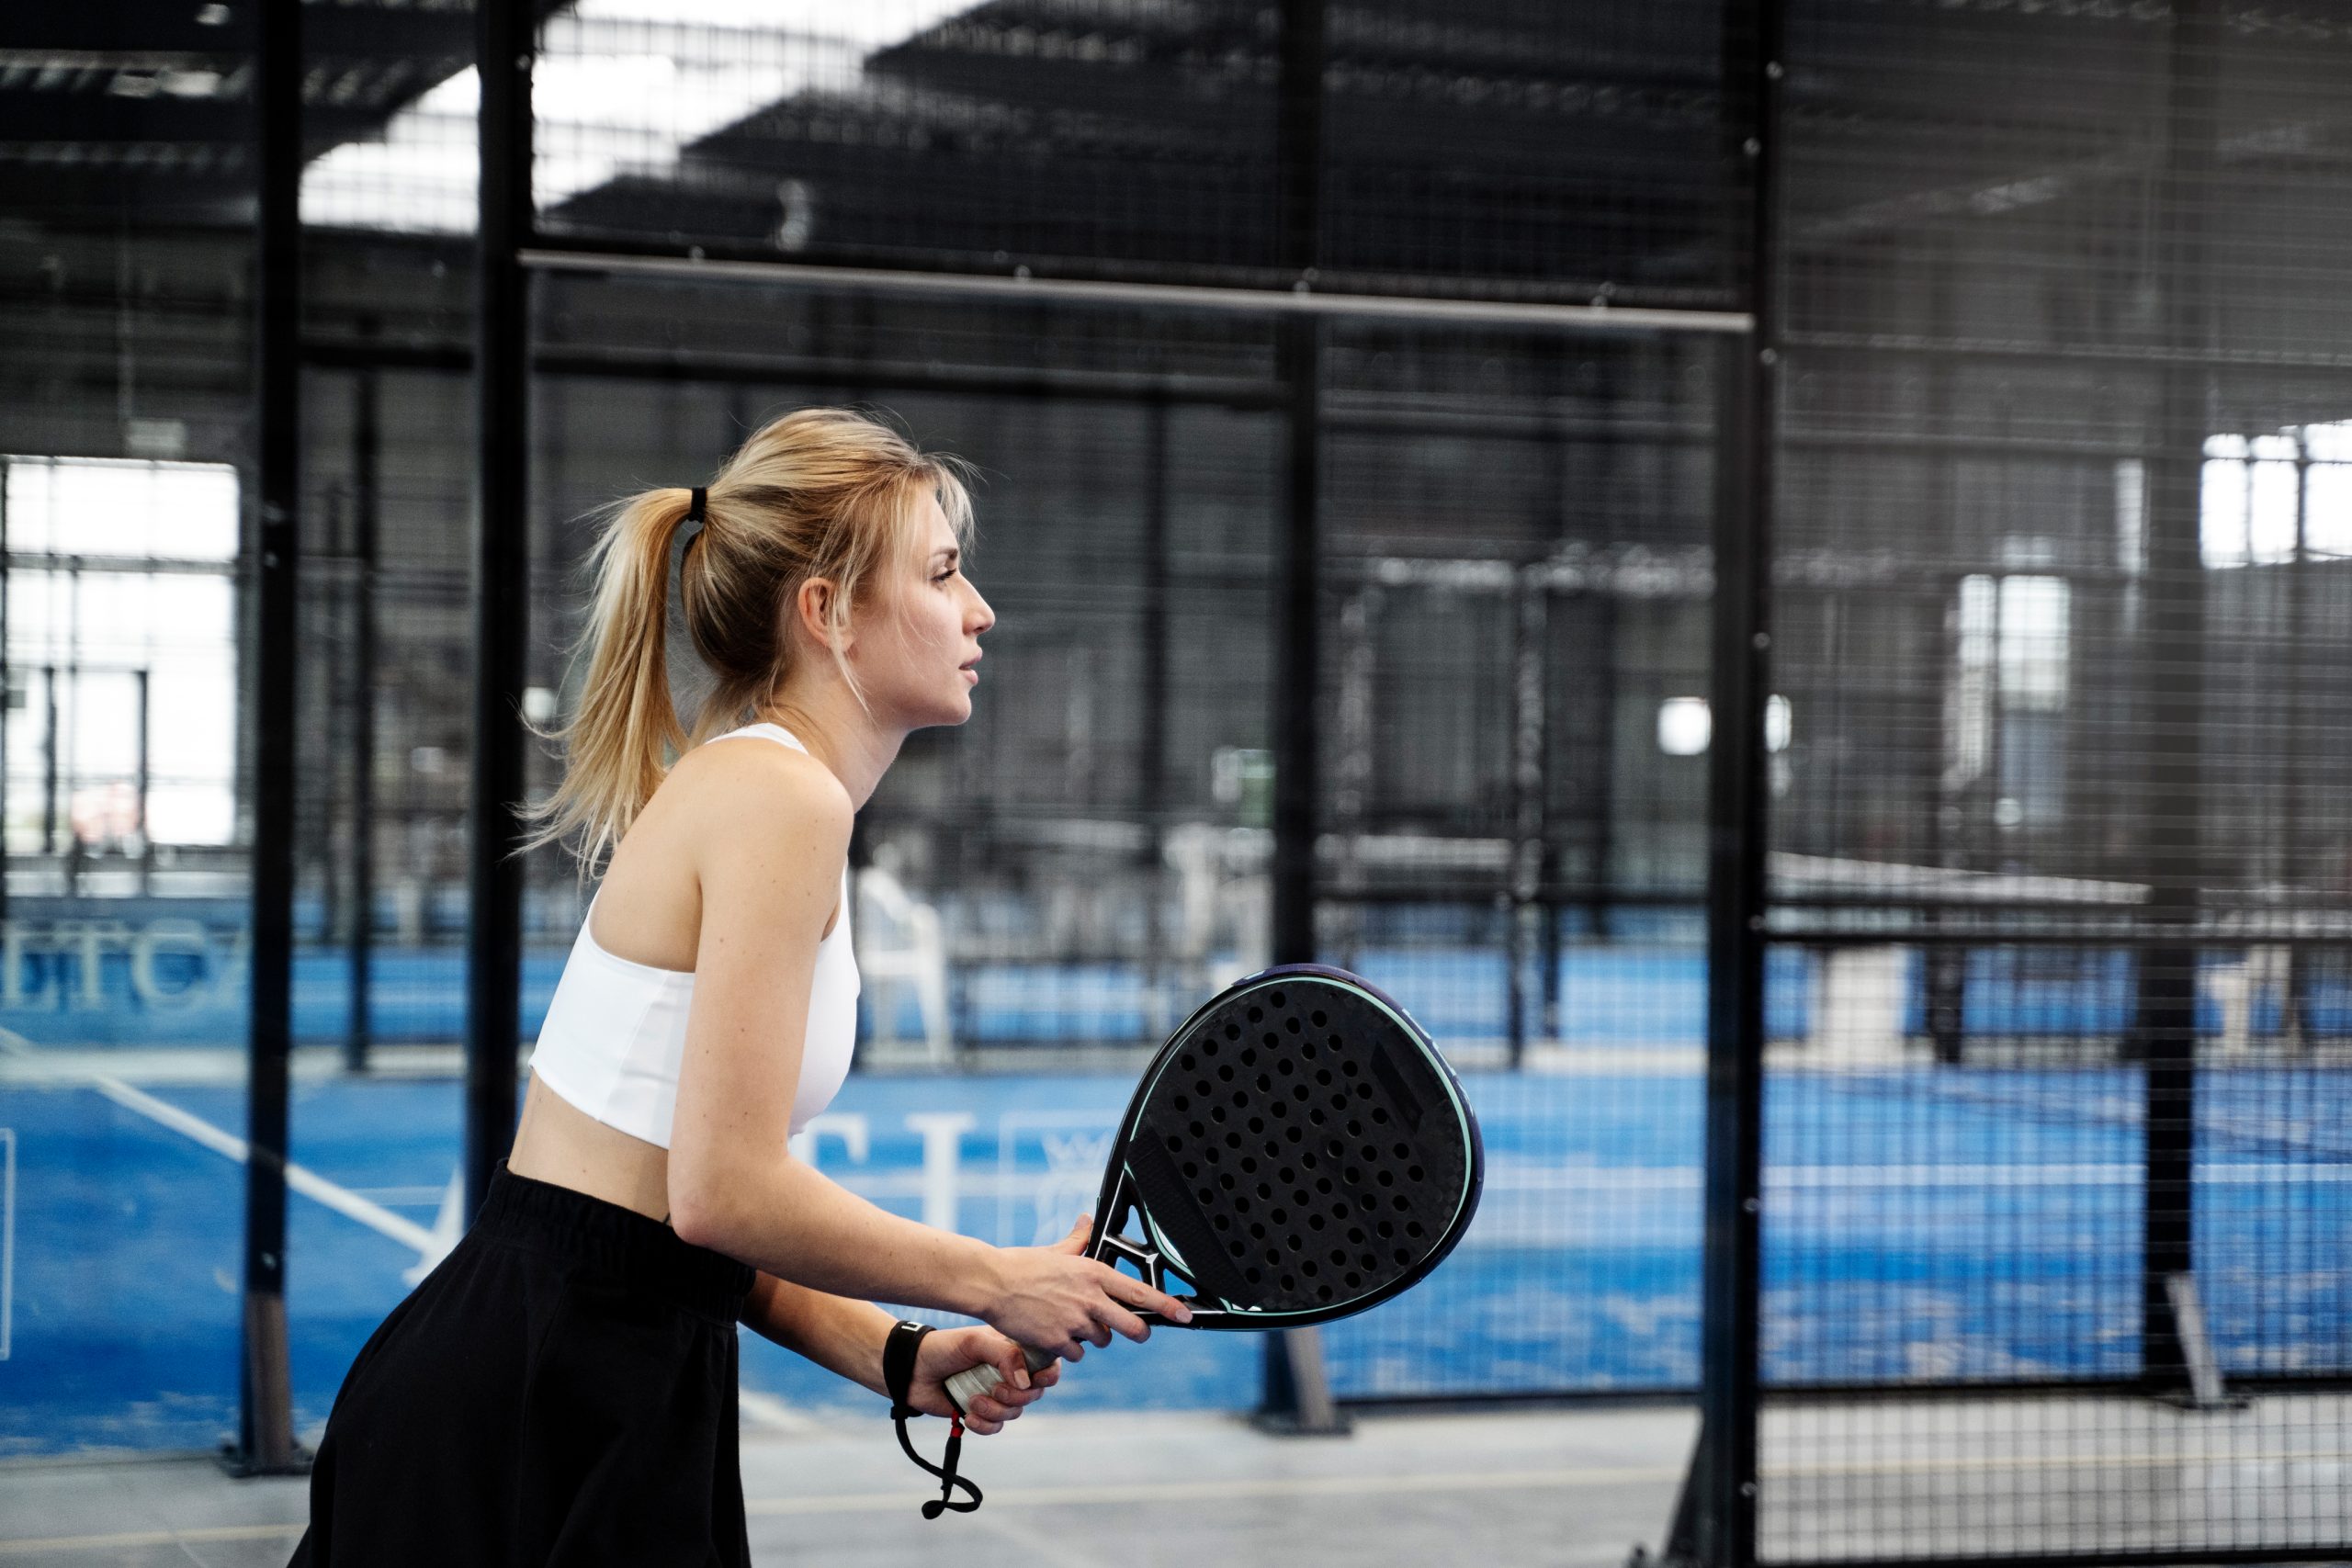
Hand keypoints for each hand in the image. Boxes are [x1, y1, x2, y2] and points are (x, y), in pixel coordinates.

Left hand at [907, 1325, 1059, 1434]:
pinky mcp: (981, 1412)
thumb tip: (1027, 1383)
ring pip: (1015, 1412)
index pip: (1047, 1364)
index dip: (1048, 1375)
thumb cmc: (944, 1348)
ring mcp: (995, 1394)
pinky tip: (968, 1416)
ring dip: (995, 1410)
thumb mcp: (975, 1342)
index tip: (1034, 1380)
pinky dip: (984, 1425)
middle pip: (1034, 1393)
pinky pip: (996, 1427)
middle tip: (994, 1388)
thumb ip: (1005, 1355)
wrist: (911, 1370)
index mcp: (1013, 1350)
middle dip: (1017, 1396)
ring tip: (972, 1401)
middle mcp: (1009, 1373)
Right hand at [980, 1215, 1192, 1361]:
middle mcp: (1090, 1298)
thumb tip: (1087, 1221)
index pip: (1140, 1292)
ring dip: (1094, 1337)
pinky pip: (1076, 1354)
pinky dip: (1070, 1349)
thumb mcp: (1056, 1250)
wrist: (992, 1283)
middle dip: (1139, 1332)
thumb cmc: (1021, 1265)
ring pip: (1102, 1340)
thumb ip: (1078, 1240)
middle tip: (1138, 1332)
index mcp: (1094, 1273)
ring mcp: (1075, 1322)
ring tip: (1073, 1323)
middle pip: (1132, 1326)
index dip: (1167, 1305)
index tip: (1185, 1315)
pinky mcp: (1058, 1341)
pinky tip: (1056, 1335)